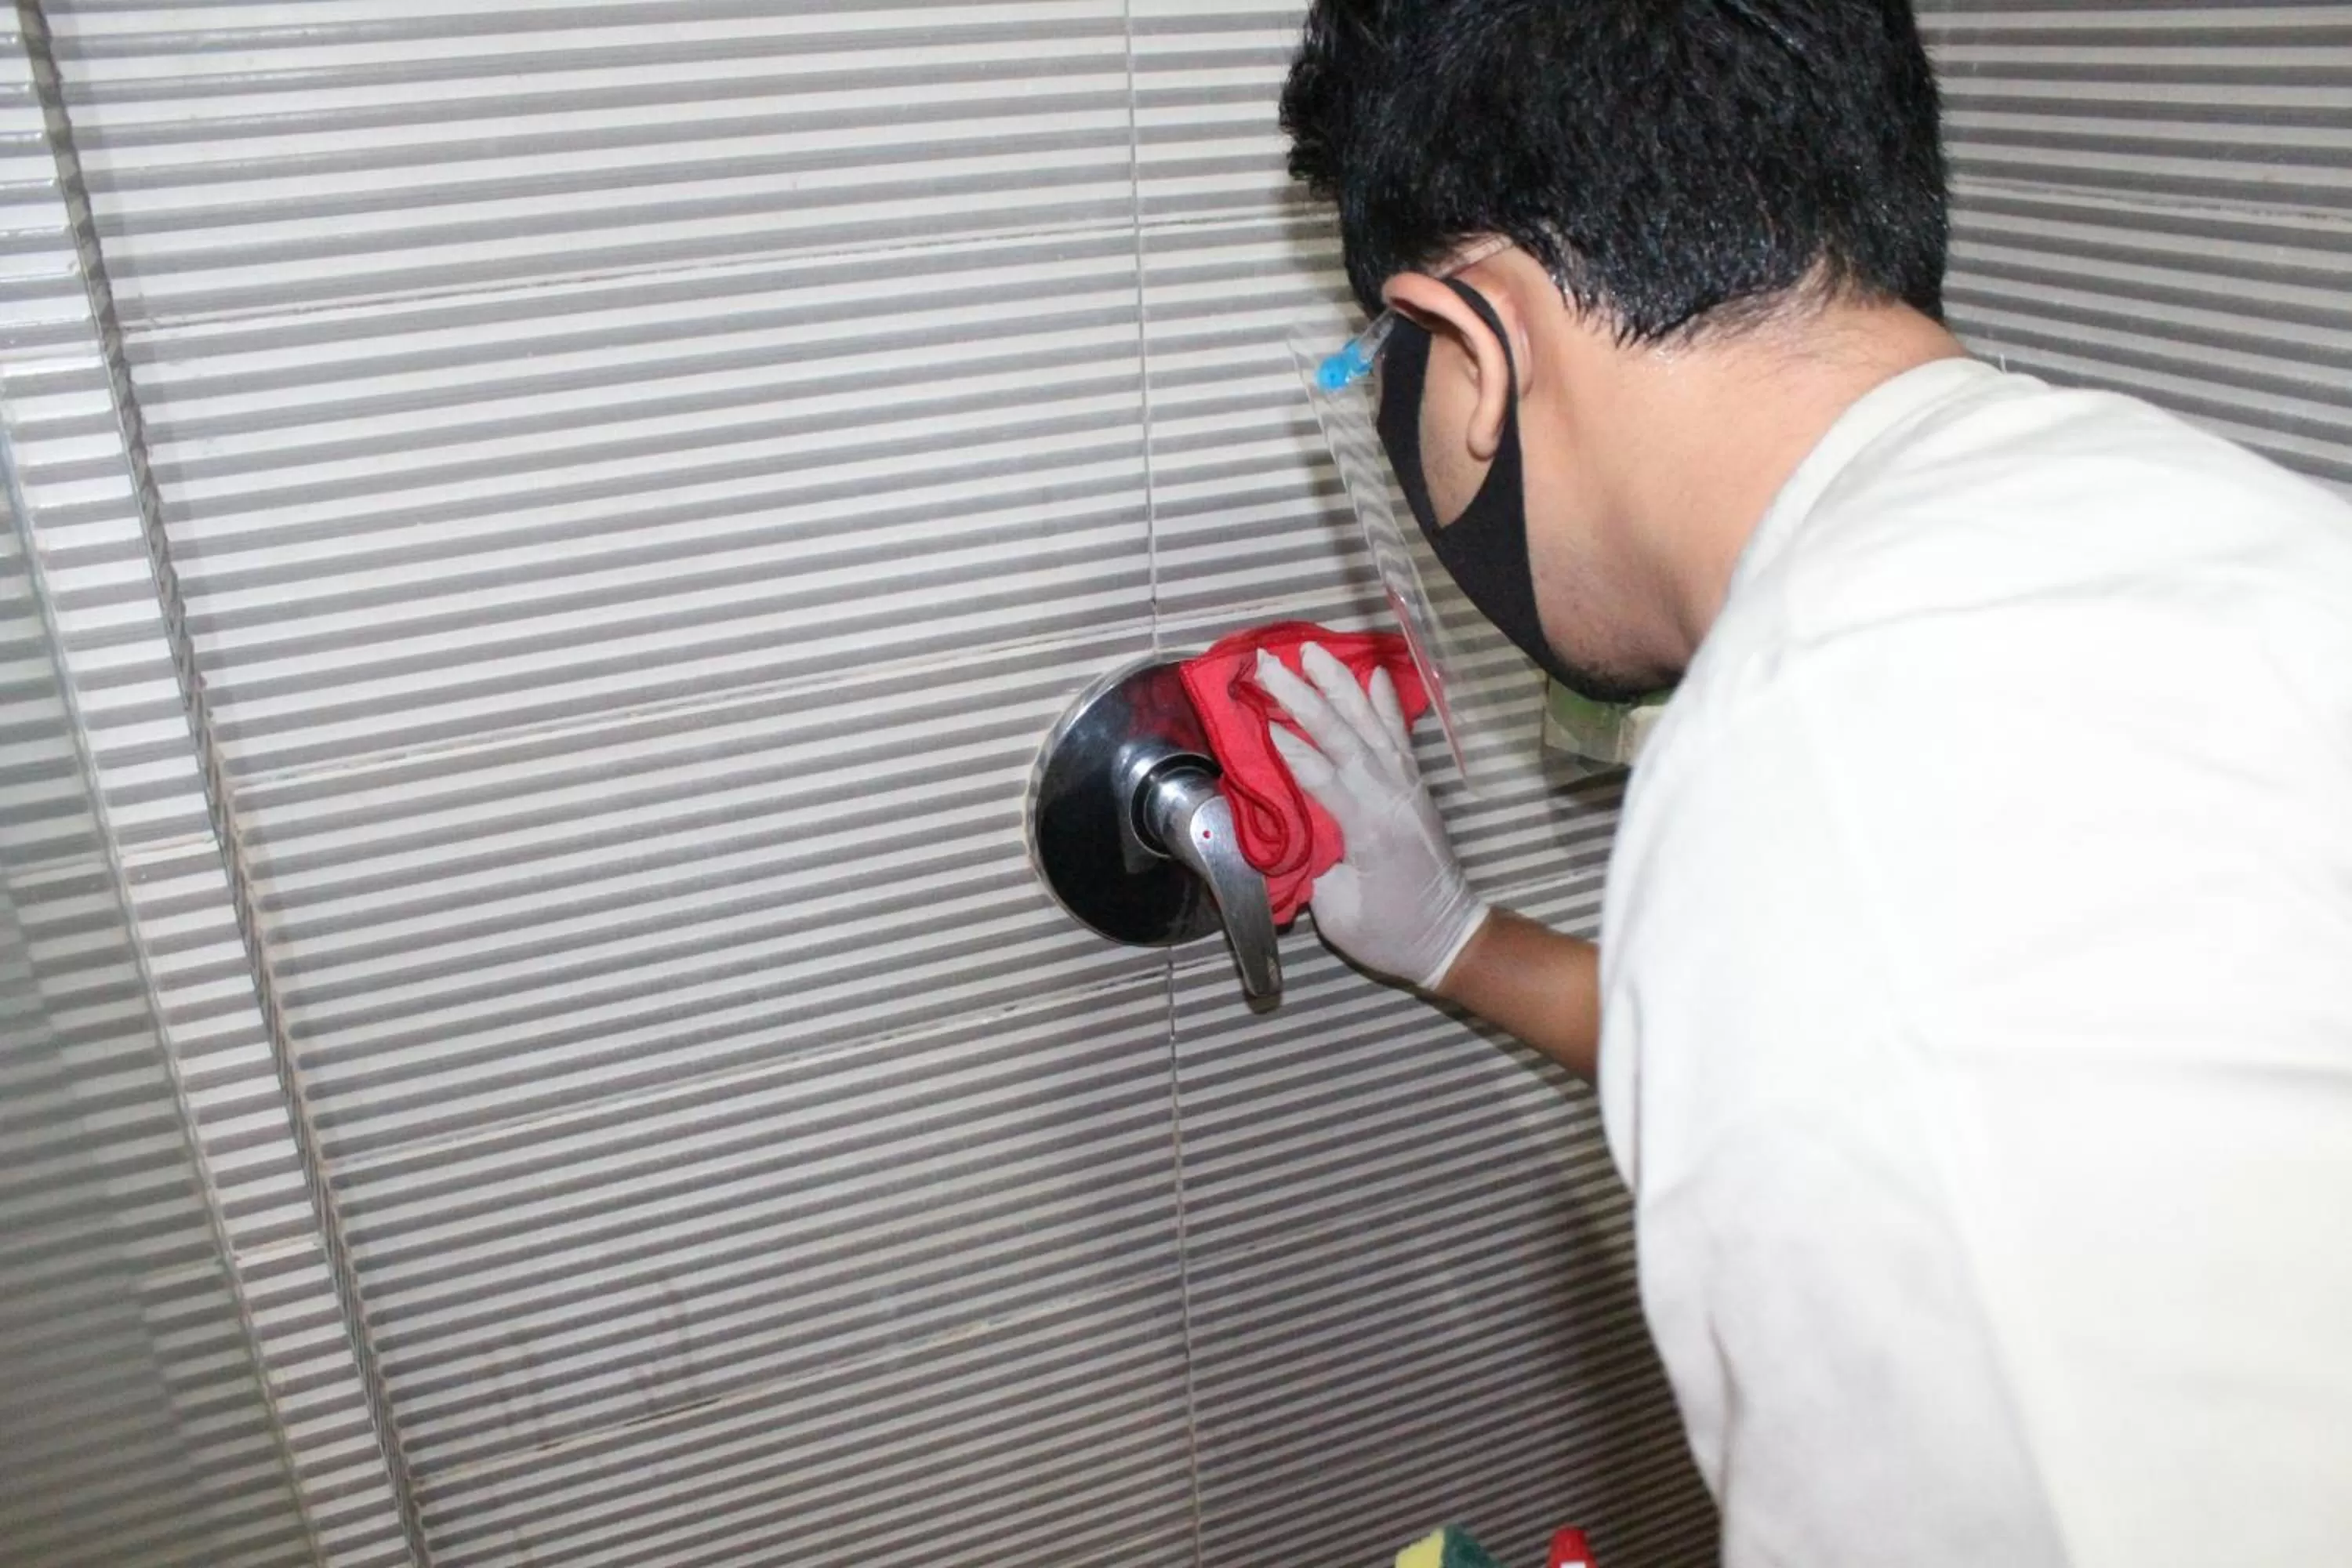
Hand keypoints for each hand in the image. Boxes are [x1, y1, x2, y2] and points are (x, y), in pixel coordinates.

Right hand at [1256, 643, 1490, 989]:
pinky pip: (1399, 736)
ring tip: (1311, 651)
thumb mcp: (1337, 912)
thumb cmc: (1389, 934)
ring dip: (1339, 685)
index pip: (1322, 776)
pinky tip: (1371, 673)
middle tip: (1267, 663)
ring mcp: (1408, 787)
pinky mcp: (1415, 787)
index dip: (1287, 748)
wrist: (1450, 937)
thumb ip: (1310, 864)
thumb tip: (1280, 825)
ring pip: (1371, 725)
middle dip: (1302, 697)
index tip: (1255, 716)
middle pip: (1343, 736)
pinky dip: (1385, 703)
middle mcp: (1392, 797)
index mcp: (1370, 830)